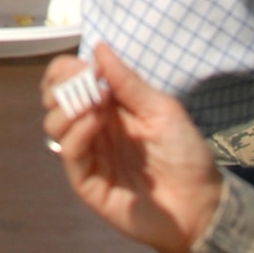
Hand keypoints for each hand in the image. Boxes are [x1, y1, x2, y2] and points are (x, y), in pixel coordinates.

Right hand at [42, 43, 224, 252]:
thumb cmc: (185, 154)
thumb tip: (98, 47)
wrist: (200, 205)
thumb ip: (128, 82)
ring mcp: (87, 155)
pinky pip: (68, 152)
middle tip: (86, 83)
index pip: (67, 81)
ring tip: (95, 104)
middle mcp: (91, 128)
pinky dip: (77, 131)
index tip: (83, 67)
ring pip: (53, 125)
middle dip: (62, 85)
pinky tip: (96, 122)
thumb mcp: (161, 109)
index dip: (66, 70)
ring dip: (69, 107)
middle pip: (53, 99)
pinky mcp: (87, 182)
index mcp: (106, 107)